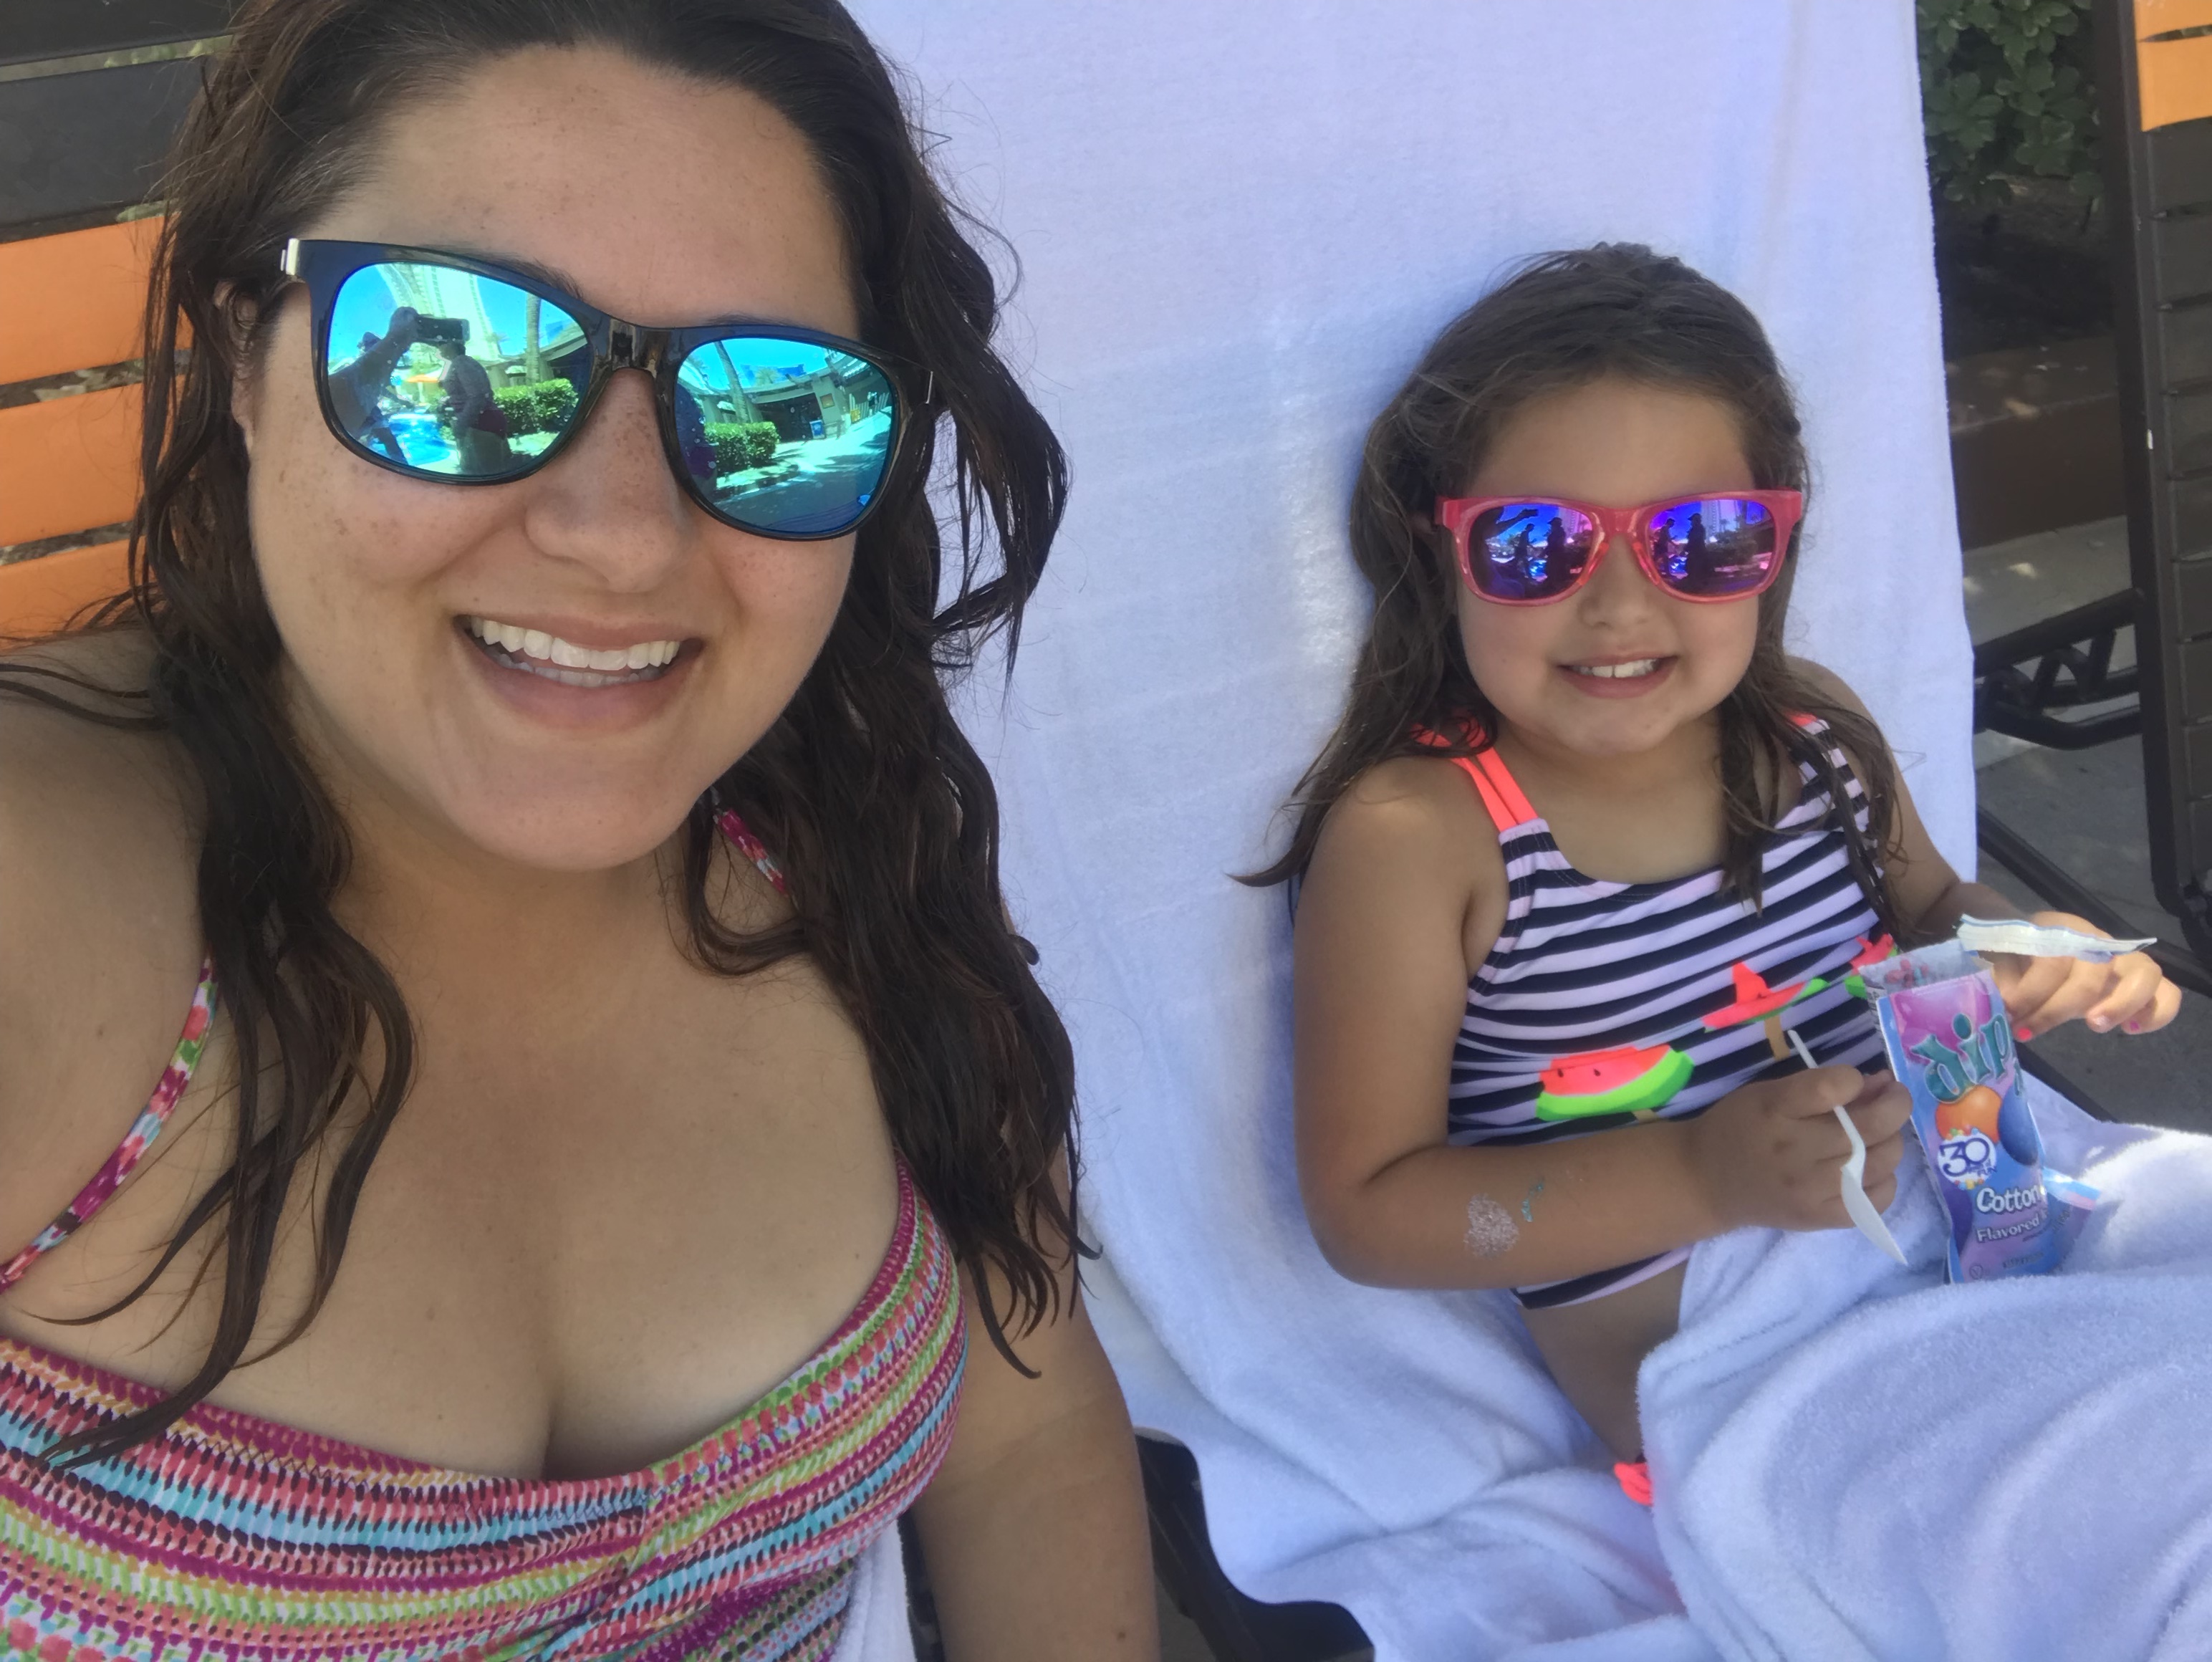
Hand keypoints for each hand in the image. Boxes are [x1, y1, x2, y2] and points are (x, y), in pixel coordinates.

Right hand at [1681, 1065, 1912, 1233]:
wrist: (1708, 1182)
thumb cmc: (1739, 1127)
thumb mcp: (1768, 1093)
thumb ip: (1820, 1085)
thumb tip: (1879, 1084)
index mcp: (1775, 1110)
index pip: (1833, 1088)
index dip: (1855, 1079)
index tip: (1855, 1080)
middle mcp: (1795, 1150)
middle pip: (1870, 1126)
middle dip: (1894, 1103)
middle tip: (1892, 1095)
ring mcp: (1812, 1189)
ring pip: (1882, 1161)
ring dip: (1892, 1140)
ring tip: (1879, 1133)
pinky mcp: (1822, 1217)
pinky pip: (1877, 1198)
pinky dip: (1886, 1179)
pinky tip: (1871, 1168)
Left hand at [1988, 911, 2180, 1038]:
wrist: (2033, 944)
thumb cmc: (2019, 953)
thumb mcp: (2002, 958)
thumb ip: (2002, 976)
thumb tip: (2008, 999)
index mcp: (2062, 929)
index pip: (2054, 959)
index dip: (2031, 991)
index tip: (2008, 1012)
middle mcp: (2099, 941)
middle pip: (2094, 972)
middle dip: (2057, 1008)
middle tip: (2027, 1030)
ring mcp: (2124, 960)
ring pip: (2145, 975)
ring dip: (2121, 1004)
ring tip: (2092, 1025)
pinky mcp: (2140, 982)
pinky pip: (2166, 994)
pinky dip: (2156, 1013)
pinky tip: (2129, 1029)